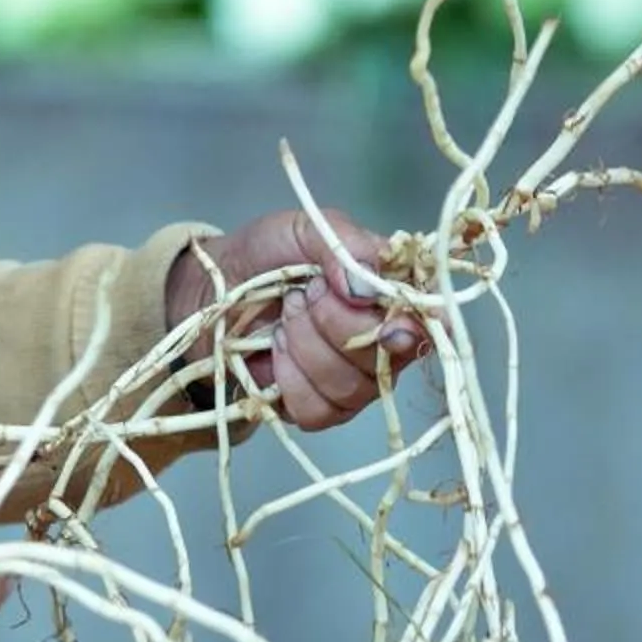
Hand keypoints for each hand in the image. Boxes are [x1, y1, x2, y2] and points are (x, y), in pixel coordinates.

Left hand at [165, 210, 418, 431]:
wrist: (210, 289)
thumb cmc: (266, 254)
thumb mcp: (302, 230)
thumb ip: (342, 246)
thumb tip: (365, 287)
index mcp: (393, 295)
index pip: (431, 322)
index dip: (409, 326)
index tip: (376, 317)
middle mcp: (386, 343)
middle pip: (387, 357)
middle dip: (333, 323)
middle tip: (301, 295)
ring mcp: (356, 382)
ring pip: (352, 387)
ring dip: (305, 348)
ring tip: (283, 318)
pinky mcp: (321, 410)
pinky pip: (318, 411)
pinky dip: (289, 380)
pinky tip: (274, 353)